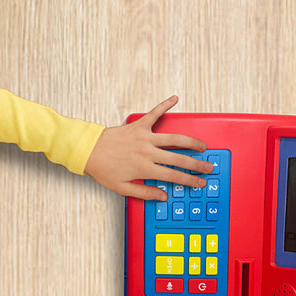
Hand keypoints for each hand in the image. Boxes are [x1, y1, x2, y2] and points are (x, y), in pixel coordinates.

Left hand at [84, 95, 212, 200]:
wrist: (88, 151)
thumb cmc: (103, 169)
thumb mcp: (122, 187)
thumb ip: (144, 192)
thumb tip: (162, 196)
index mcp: (145, 168)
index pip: (174, 176)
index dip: (189, 180)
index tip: (199, 183)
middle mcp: (148, 152)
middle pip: (179, 158)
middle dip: (197, 164)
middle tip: (208, 167)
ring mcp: (144, 137)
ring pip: (174, 138)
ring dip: (190, 141)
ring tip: (201, 145)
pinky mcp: (138, 125)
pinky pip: (154, 113)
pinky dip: (165, 105)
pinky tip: (175, 99)